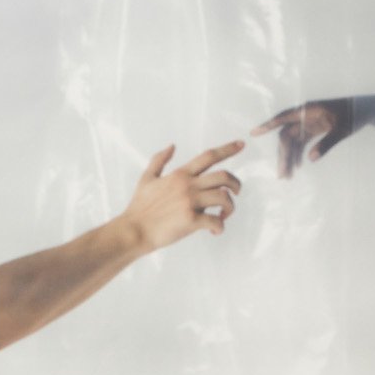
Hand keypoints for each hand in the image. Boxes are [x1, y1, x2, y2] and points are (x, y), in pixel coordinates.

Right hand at [120, 141, 244, 250]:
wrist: (134, 230)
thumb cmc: (139, 207)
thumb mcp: (147, 178)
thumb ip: (159, 160)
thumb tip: (172, 146)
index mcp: (181, 174)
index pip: (209, 156)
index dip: (228, 148)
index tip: (241, 144)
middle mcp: (188, 185)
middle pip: (223, 176)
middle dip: (236, 184)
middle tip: (236, 193)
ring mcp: (190, 202)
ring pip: (223, 197)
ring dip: (230, 207)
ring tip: (223, 215)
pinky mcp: (190, 220)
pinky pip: (215, 221)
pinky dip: (220, 226)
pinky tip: (215, 231)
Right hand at [253, 100, 357, 178]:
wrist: (365, 109)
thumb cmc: (353, 115)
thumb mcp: (342, 130)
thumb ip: (326, 143)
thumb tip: (310, 159)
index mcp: (308, 110)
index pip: (283, 118)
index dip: (268, 125)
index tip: (253, 133)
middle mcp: (305, 115)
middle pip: (287, 136)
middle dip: (283, 155)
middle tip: (283, 175)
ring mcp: (309, 122)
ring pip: (292, 141)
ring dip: (289, 157)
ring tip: (288, 176)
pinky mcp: (314, 128)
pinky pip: (301, 142)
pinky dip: (298, 154)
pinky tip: (298, 167)